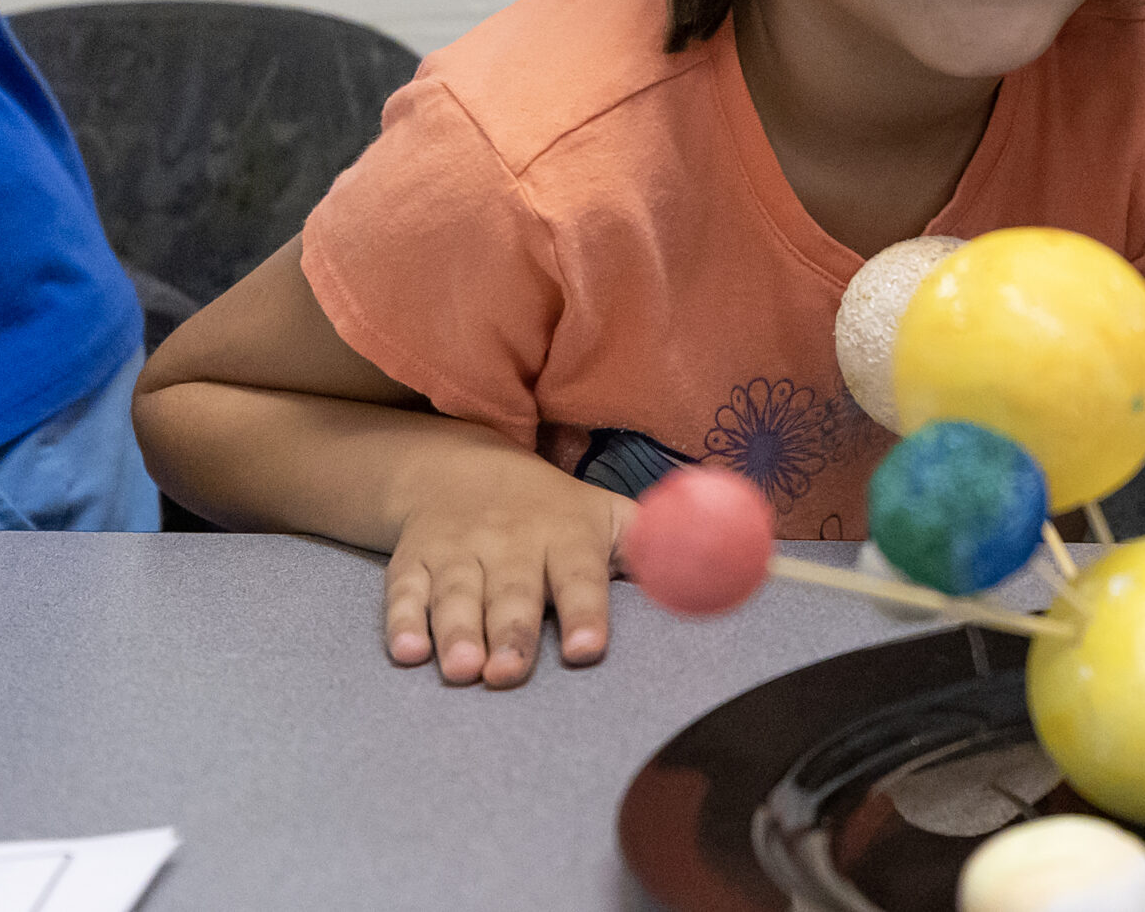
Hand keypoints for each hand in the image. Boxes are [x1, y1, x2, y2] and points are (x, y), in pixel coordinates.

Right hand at [382, 446, 638, 687]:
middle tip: (509, 674)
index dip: (584, 612)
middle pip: (513, 592)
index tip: (586, 651)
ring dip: (458, 633)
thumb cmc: (557, 512)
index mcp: (566, 535)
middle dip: (511, 633)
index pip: (579, 576)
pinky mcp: (413, 564)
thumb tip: (742, 572)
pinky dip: (402, 622)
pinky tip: (407, 653)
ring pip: (457, 595)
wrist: (461, 470)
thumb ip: (663, 548)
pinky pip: (403, 594)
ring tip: (463, 670)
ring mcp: (458, 553)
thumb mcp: (612, 516)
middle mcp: (510, 543)